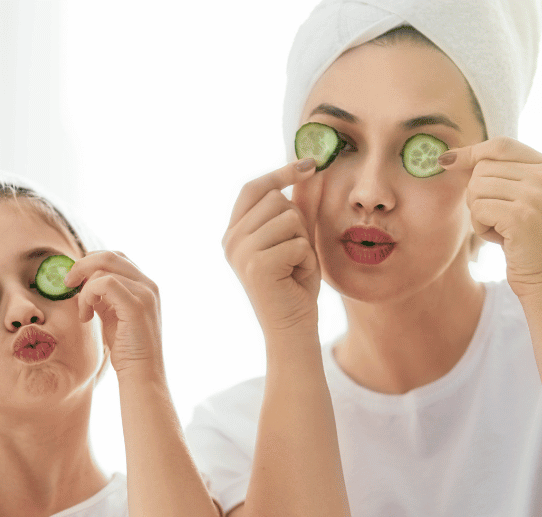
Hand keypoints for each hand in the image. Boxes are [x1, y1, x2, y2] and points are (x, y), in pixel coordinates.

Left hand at [64, 251, 163, 378]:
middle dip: (82, 266)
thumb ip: (103, 296)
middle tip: (67, 284)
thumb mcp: (112, 315)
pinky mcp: (136, 305)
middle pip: (109, 255)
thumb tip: (82, 281)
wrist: (141, 374)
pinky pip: (104, 283)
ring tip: (84, 312)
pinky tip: (87, 315)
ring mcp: (145, 293)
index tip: (75, 281)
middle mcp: (149, 285)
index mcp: (145, 285)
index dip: (91, 263)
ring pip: (104, 269)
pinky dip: (88, 295)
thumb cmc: (126, 349)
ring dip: (84, 289)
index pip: (116, 257)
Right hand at [223, 158, 321, 338]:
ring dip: (303, 242)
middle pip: (276, 199)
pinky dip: (306, 259)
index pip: (254, 188)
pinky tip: (296, 277)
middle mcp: (231, 240)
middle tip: (295, 254)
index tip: (311, 163)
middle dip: (297, 223)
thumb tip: (310, 169)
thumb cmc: (294, 286)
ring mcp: (240, 252)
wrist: (292, 329)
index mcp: (234, 232)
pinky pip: (296, 242)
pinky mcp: (256, 265)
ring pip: (289, 218)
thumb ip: (301, 206)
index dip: (281, 173)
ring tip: (295, 266)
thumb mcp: (298, 238)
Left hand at [440, 138, 541, 301]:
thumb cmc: (531, 245)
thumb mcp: (527, 201)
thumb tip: (455, 158)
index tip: (446, 161)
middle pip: (483, 168)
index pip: (501, 145)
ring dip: (479, 213)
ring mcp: (536, 194)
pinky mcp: (521, 216)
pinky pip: (478, 210)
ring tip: (501, 231)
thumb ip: (505, 177)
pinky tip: (500, 240)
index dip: (470, 151)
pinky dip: (481, 228)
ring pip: (476, 188)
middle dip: (477, 195)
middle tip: (496, 219)